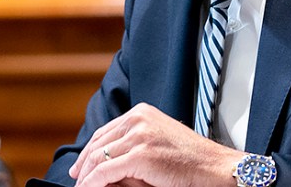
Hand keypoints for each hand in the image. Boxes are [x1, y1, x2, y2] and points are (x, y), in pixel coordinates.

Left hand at [69, 102, 243, 186]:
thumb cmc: (190, 159)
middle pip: (98, 143)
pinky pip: (104, 172)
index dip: (89, 149)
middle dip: (83, 163)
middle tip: (76, 178)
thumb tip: (105, 160)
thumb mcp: (158, 141)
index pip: (105, 131)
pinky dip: (92, 183)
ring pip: (98, 158)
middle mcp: (138, 119)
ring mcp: (139, 135)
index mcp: (142, 112)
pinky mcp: (140, 155)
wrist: (214, 167)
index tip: (81, 165)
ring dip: (86, 176)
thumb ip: (133, 144)